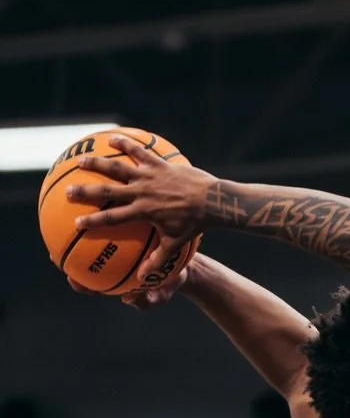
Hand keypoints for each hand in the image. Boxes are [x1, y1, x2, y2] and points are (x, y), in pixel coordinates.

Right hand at [66, 132, 212, 292]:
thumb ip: (158, 260)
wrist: (212, 201)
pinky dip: (124, 143)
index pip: (113, 218)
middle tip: (67, 191)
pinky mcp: (157, 163)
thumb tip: (142, 279)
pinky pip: (137, 151)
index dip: (93, 221)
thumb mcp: (175, 244)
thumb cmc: (194, 225)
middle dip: (85, 191)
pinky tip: (111, 138)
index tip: (76, 224)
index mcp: (143, 212)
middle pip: (107, 190)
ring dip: (97, 163)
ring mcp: (148, 176)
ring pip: (117, 167)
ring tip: (80, 160)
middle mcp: (142, 192)